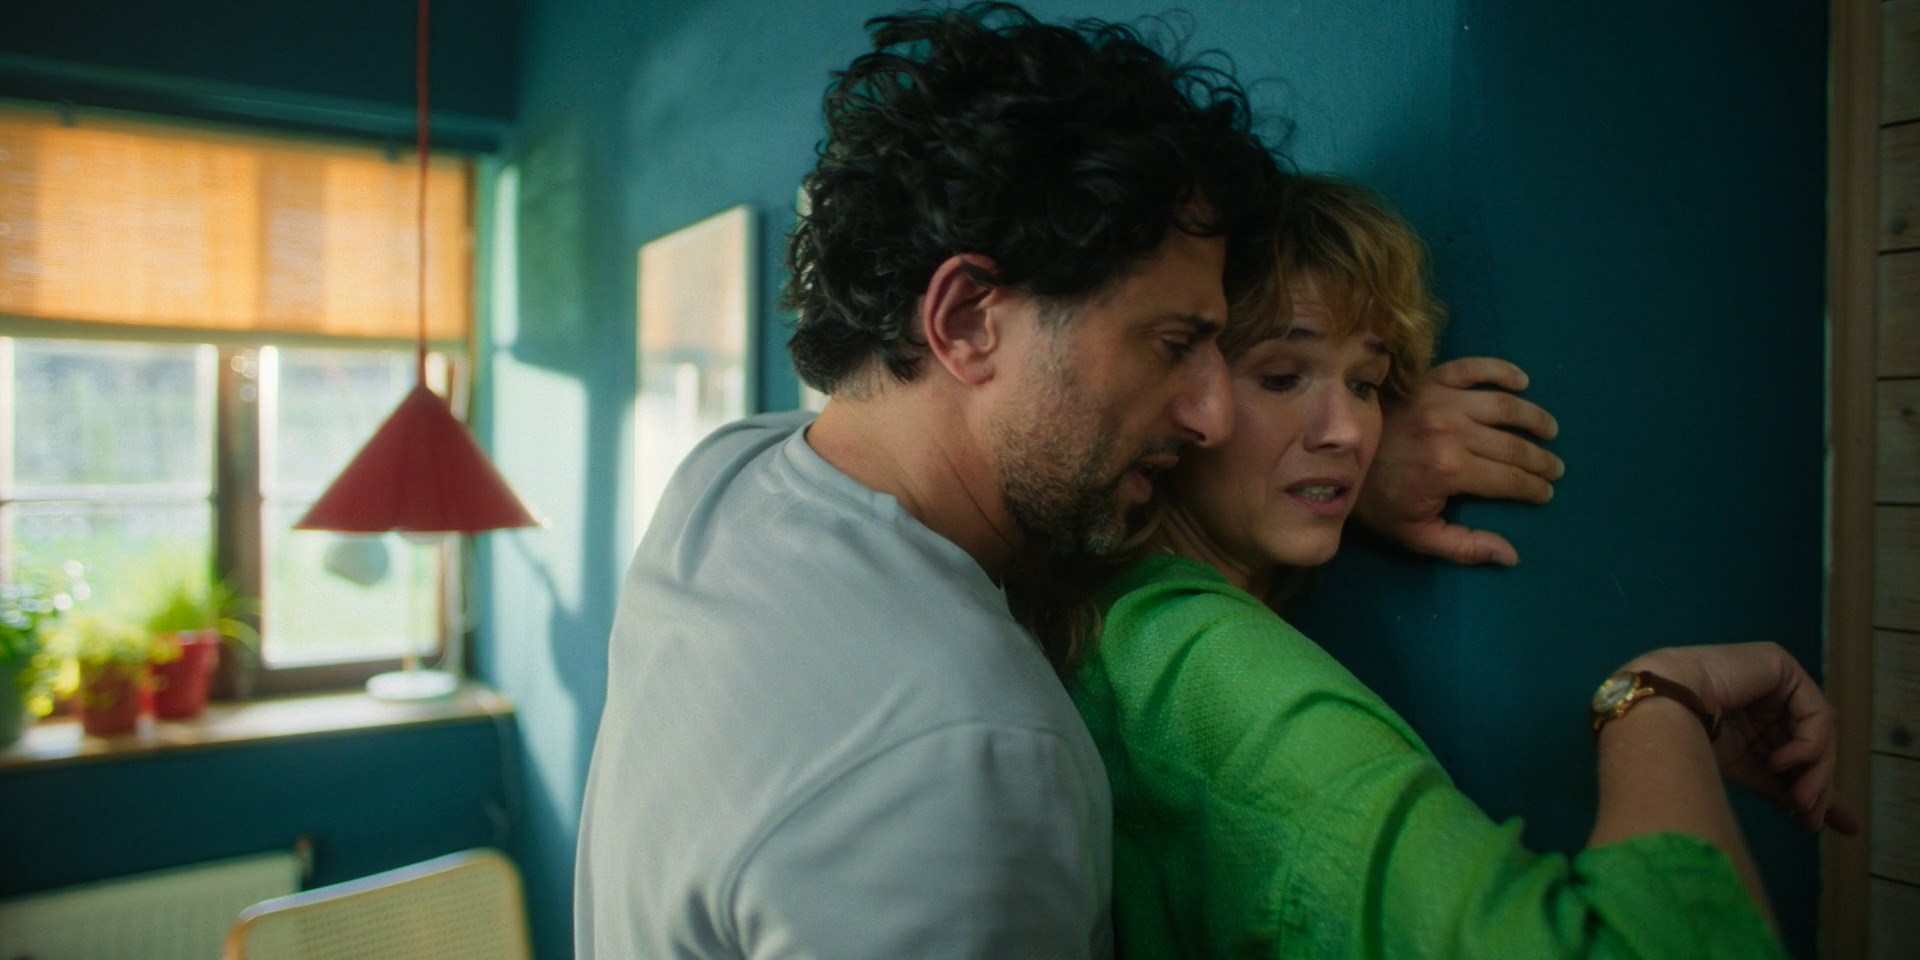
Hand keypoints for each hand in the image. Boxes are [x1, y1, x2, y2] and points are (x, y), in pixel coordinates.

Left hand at [1354, 357, 1564, 565]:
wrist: (1336, 459)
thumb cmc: (1378, 500)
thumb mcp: (1416, 534)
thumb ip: (1465, 547)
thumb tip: (1511, 556)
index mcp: (1450, 470)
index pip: (1510, 480)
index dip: (1534, 488)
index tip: (1546, 493)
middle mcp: (1451, 430)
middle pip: (1513, 445)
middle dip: (1540, 460)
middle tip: (1555, 468)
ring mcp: (1440, 400)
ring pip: (1505, 405)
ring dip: (1534, 418)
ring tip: (1549, 430)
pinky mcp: (1430, 379)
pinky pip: (1474, 368)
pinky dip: (1502, 371)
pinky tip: (1522, 382)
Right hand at [1628, 643, 1860, 834]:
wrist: (1660, 708)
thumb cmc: (1685, 736)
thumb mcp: (1742, 769)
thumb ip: (1778, 786)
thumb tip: (1811, 816)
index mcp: (1752, 719)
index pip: (1796, 752)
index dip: (1817, 786)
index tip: (1837, 824)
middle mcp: (1767, 697)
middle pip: (1811, 743)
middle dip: (1818, 783)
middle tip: (1811, 818)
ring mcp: (1776, 680)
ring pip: (1818, 732)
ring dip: (1815, 771)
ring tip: (1799, 800)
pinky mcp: (1781, 666)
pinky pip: (1815, 713)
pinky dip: (1808, 744)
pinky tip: (1783, 761)